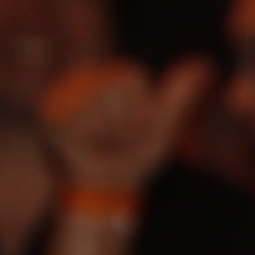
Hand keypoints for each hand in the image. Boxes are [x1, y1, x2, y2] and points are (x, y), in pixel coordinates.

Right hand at [45, 55, 214, 195]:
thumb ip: (181, 95)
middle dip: (126, 126)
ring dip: (107, 136)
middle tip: (117, 143)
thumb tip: (207, 63)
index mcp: (116, 78)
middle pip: (115, 89)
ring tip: (101, 147)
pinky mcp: (47, 115)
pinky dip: (87, 141)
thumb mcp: (163, 127)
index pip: (134, 79)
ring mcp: (64, 96)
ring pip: (96, 105)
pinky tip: (85, 150)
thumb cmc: (135, 159)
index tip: (138, 131)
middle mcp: (86, 80)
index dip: (142, 111)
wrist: (104, 191)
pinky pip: (76, 120)